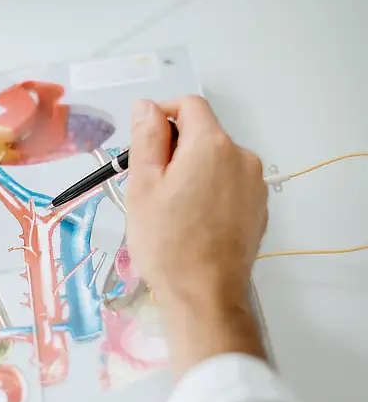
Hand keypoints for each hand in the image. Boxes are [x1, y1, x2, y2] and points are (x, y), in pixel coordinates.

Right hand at [126, 96, 267, 380]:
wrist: (204, 296)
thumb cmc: (167, 243)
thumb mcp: (143, 185)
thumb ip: (146, 137)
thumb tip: (147, 106)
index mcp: (212, 145)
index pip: (189, 105)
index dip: (163, 114)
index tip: (145, 140)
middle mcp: (241, 157)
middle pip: (204, 133)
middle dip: (176, 148)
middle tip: (152, 184)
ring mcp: (255, 184)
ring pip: (217, 160)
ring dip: (194, 171)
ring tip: (173, 208)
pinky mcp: (259, 208)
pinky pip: (231, 184)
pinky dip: (212, 191)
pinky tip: (194, 221)